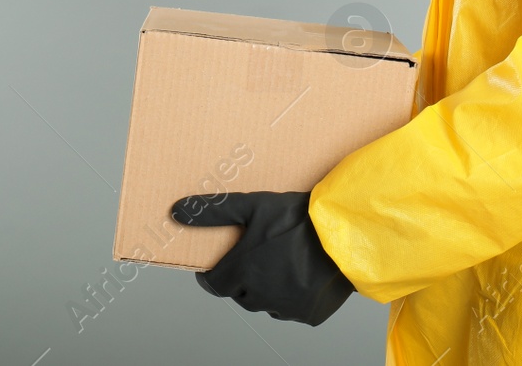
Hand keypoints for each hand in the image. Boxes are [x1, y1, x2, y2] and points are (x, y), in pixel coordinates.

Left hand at [171, 190, 353, 325]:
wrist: (344, 231)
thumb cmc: (298, 218)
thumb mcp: (253, 206)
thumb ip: (214, 211)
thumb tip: (177, 212)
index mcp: (243, 271)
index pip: (214, 285)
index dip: (213, 275)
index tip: (218, 266)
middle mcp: (260, 296)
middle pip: (240, 294)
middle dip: (242, 279)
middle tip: (256, 256)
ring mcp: (285, 309)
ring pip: (265, 304)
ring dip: (266, 290)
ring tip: (281, 262)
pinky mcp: (308, 316)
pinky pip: (291, 310)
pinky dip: (291, 297)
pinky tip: (301, 275)